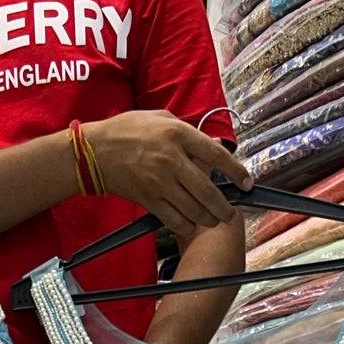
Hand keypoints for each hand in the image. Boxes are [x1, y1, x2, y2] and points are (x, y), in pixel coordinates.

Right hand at [83, 112, 250, 240]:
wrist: (96, 151)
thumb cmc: (128, 131)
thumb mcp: (161, 118)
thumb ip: (187, 132)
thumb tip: (211, 145)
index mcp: (178, 135)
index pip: (216, 155)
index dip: (236, 172)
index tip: (247, 183)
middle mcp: (172, 159)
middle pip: (208, 191)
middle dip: (223, 207)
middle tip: (230, 214)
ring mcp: (160, 182)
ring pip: (194, 210)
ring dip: (207, 219)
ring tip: (212, 219)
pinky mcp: (149, 200)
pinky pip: (174, 220)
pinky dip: (186, 225)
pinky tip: (190, 223)